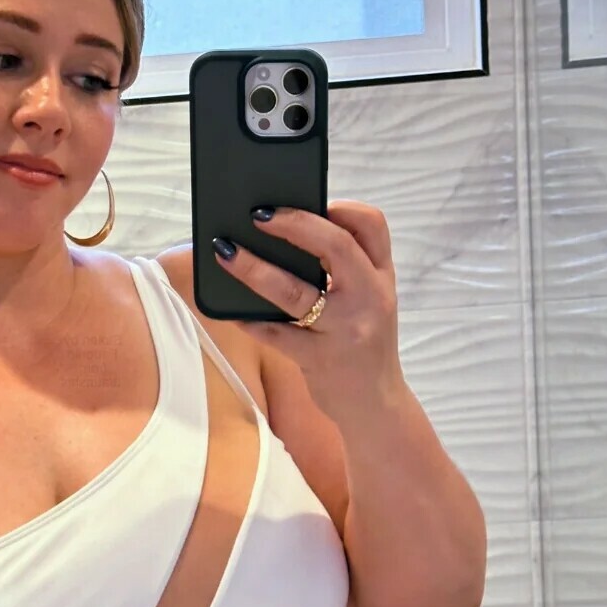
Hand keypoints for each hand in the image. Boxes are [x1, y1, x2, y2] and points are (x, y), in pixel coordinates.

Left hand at [212, 201, 405, 420]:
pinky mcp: (321, 358)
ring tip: (225, 252)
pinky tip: (231, 312)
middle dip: (293, 223)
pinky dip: (251, 320)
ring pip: (295, 290)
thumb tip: (284, 237)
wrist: (375, 406)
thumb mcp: (368, 304)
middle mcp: (369, 298)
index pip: (372, 225)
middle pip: (335, 245)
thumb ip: (343, 272)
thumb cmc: (362, 347)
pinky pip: (277, 334)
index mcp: (381, 278)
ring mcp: (345, 329)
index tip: (312, 200)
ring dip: (254, 268)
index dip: (341, 206)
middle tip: (257, 215)